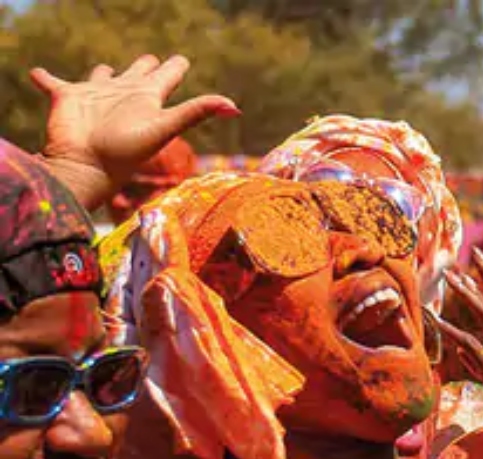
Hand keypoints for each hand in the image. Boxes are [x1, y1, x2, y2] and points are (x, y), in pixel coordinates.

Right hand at [33, 54, 238, 209]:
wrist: (86, 167)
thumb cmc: (125, 151)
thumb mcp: (164, 128)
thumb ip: (196, 113)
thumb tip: (235, 107)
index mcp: (147, 99)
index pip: (167, 77)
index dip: (176, 66)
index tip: (181, 60)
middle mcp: (124, 96)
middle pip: (138, 73)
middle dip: (145, 65)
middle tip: (152, 60)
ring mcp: (95, 96)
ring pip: (102, 76)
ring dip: (103, 72)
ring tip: (106, 70)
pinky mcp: (66, 97)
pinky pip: (52, 83)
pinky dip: (45, 77)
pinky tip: (39, 74)